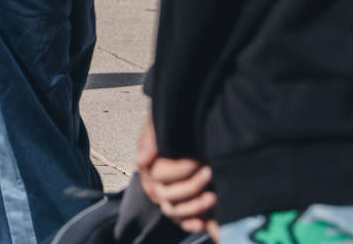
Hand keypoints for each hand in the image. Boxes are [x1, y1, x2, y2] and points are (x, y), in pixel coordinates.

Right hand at [136, 116, 219, 238]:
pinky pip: (181, 221)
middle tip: (210, 173)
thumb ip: (149, 140)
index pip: (159, 176)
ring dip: (194, 207)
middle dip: (191, 187)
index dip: (180, 171)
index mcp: (147, 167)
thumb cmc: (170, 128)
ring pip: (174, 211)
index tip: (197, 161)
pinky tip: (202, 224)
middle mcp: (155, 186)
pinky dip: (190, 224)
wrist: (186, 132)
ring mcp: (168, 199)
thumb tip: (140, 160)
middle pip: (168, 196)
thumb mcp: (158, 126)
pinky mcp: (182, 208)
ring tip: (212, 197)